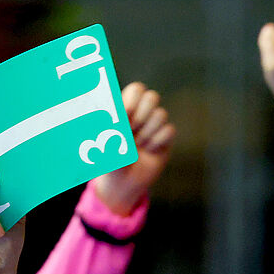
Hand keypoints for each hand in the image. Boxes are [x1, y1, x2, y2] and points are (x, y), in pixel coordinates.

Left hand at [92, 82, 177, 215]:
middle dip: (141, 116)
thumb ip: (110, 123)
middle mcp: (141, 114)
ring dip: (147, 133)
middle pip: (152, 97)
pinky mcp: (165, 139)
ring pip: (161, 114)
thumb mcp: (104, 141)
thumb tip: (117, 110)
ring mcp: (154, 126)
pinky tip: (149, 151)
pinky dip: (157, 142)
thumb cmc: (109, 160)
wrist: (122, 184)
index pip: (136, 89)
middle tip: (130, 132)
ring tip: (138, 146)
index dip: (133, 100)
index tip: (125, 116)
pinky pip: (169, 130)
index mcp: (125, 109)